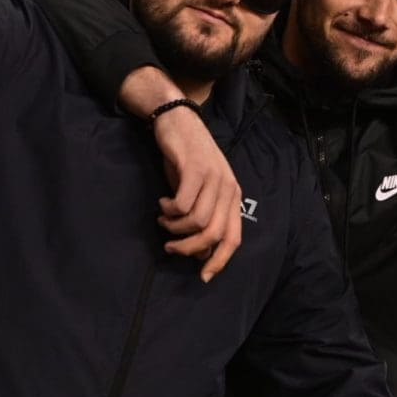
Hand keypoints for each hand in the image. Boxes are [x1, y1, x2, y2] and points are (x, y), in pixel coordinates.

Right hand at [153, 106, 242, 283]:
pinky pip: (182, 204)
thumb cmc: (186, 159)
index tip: (202, 276)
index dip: (219, 261)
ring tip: (164, 221)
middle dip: (189, 248)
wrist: (177, 120)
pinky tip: (162, 204)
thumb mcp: (200, 190)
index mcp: (233, 196)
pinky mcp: (194, 169)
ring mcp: (213, 177)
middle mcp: (228, 188)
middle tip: (170, 247)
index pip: (233, 237)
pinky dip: (169, 211)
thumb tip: (201, 250)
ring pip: (197, 222)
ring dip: (175, 229)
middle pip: (213, 234)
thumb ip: (204, 216)